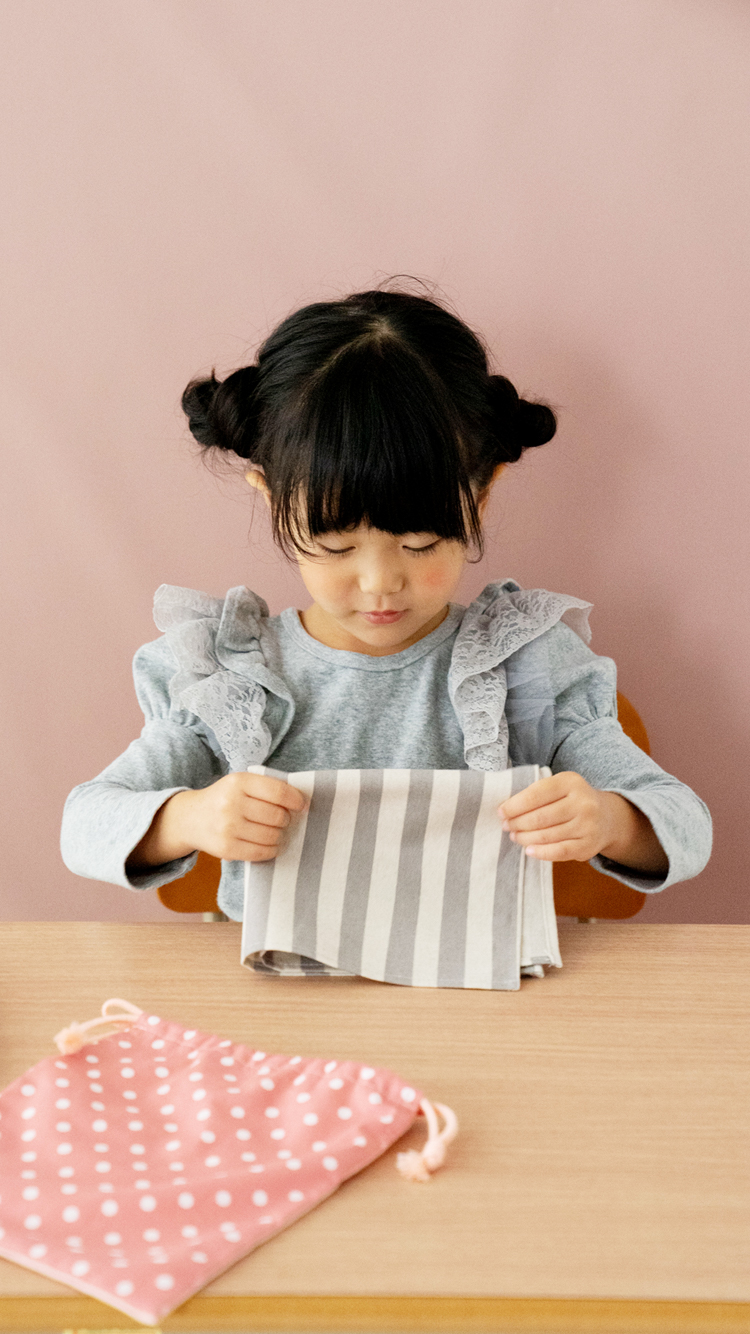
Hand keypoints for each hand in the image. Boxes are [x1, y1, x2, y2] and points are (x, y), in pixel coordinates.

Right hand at [128, 773, 308, 868]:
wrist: (191, 818)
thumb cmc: (224, 799)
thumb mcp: (240, 783)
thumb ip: (267, 788)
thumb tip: (301, 803)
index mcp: (238, 782)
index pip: (278, 791)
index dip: (295, 799)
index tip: (302, 804)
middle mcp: (232, 803)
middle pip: (277, 816)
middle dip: (286, 819)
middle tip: (282, 819)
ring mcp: (228, 827)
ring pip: (272, 835)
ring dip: (279, 835)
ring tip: (274, 831)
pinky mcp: (227, 849)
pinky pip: (261, 852)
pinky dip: (271, 849)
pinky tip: (268, 843)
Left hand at [498, 771, 666, 872]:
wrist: (606, 817)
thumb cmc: (572, 800)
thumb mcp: (559, 787)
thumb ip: (536, 794)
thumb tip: (505, 810)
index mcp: (571, 782)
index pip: (536, 794)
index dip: (515, 805)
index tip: (501, 812)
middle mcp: (583, 802)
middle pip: (540, 817)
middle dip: (518, 823)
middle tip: (506, 826)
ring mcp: (588, 825)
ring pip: (547, 835)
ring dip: (525, 838)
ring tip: (515, 836)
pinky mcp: (588, 845)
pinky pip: (559, 851)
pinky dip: (541, 852)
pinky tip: (529, 850)